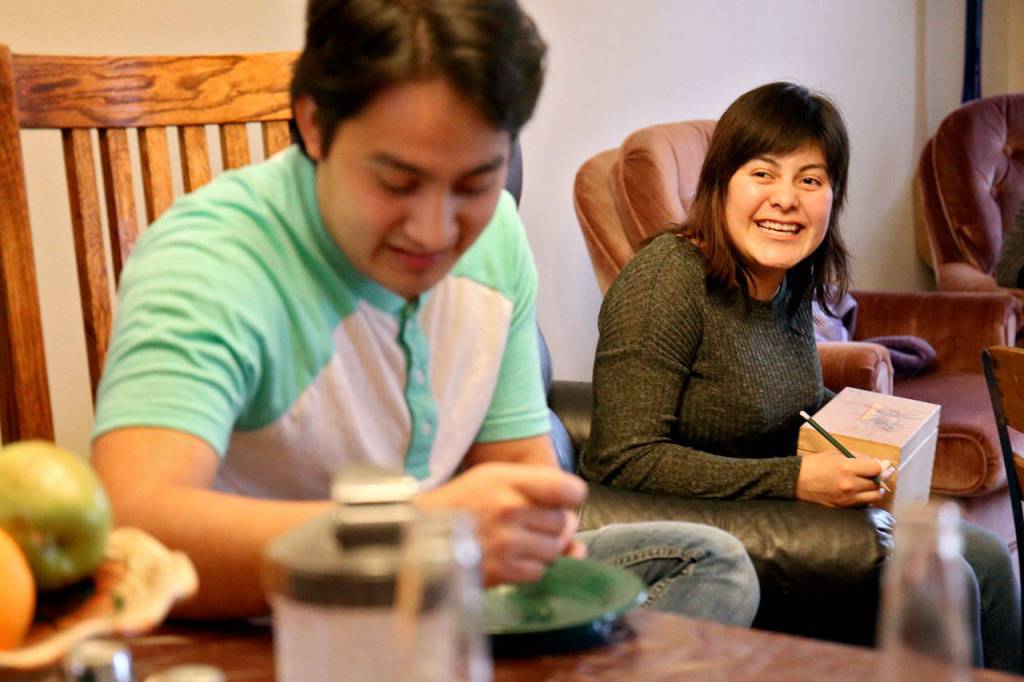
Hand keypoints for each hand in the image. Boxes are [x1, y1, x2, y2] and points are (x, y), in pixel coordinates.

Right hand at [415, 462, 587, 584]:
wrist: (418, 535)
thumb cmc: (459, 503)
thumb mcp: (492, 477)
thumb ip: (534, 485)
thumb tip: (572, 513)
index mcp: (507, 480)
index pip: (566, 488)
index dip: (570, 497)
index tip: (562, 502)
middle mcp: (509, 509)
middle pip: (563, 522)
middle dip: (554, 526)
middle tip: (533, 525)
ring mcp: (506, 542)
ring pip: (554, 550)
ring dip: (545, 549)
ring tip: (521, 542)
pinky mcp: (501, 570)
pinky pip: (538, 572)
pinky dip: (531, 568)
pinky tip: (512, 558)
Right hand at [795, 449, 894, 507]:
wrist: (796, 481)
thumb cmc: (815, 464)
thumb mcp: (835, 454)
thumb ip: (857, 458)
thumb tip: (877, 463)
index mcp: (846, 468)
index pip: (876, 469)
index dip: (882, 466)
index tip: (883, 464)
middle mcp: (849, 485)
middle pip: (877, 483)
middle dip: (883, 476)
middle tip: (884, 472)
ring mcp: (846, 498)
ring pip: (874, 496)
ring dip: (877, 489)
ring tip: (874, 483)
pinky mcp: (843, 506)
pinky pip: (863, 503)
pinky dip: (867, 497)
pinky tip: (863, 491)